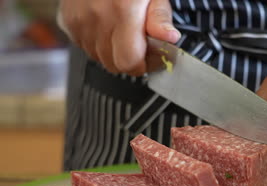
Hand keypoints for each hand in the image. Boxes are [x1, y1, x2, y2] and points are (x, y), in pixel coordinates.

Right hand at [58, 0, 180, 75]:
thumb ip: (160, 16)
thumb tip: (169, 38)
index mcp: (123, 10)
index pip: (130, 62)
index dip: (146, 64)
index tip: (155, 56)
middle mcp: (98, 17)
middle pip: (114, 65)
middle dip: (132, 60)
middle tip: (142, 43)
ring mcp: (79, 20)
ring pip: (99, 58)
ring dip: (114, 52)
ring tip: (124, 31)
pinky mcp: (68, 20)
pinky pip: (84, 46)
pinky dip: (98, 43)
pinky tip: (108, 26)